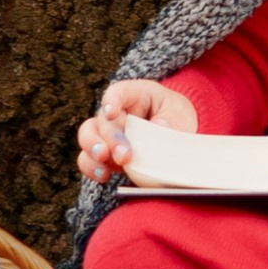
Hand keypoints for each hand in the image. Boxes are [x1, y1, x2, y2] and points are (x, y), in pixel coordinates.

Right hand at [77, 78, 197, 181]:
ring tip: (103, 163)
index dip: (112, 101)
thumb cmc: (175, 117)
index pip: (119, 92)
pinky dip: (92, 168)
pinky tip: (103, 176)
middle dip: (111, 139)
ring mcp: (107, 133)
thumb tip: (159, 126)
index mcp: (135, 95)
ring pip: (87, 136)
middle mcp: (115, 112)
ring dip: (92, 150)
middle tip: (124, 156)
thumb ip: (171, 119)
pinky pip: (88, 159)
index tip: (110, 112)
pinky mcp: (105, 154)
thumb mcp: (180, 113)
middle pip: (103, 120)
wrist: (175, 136)